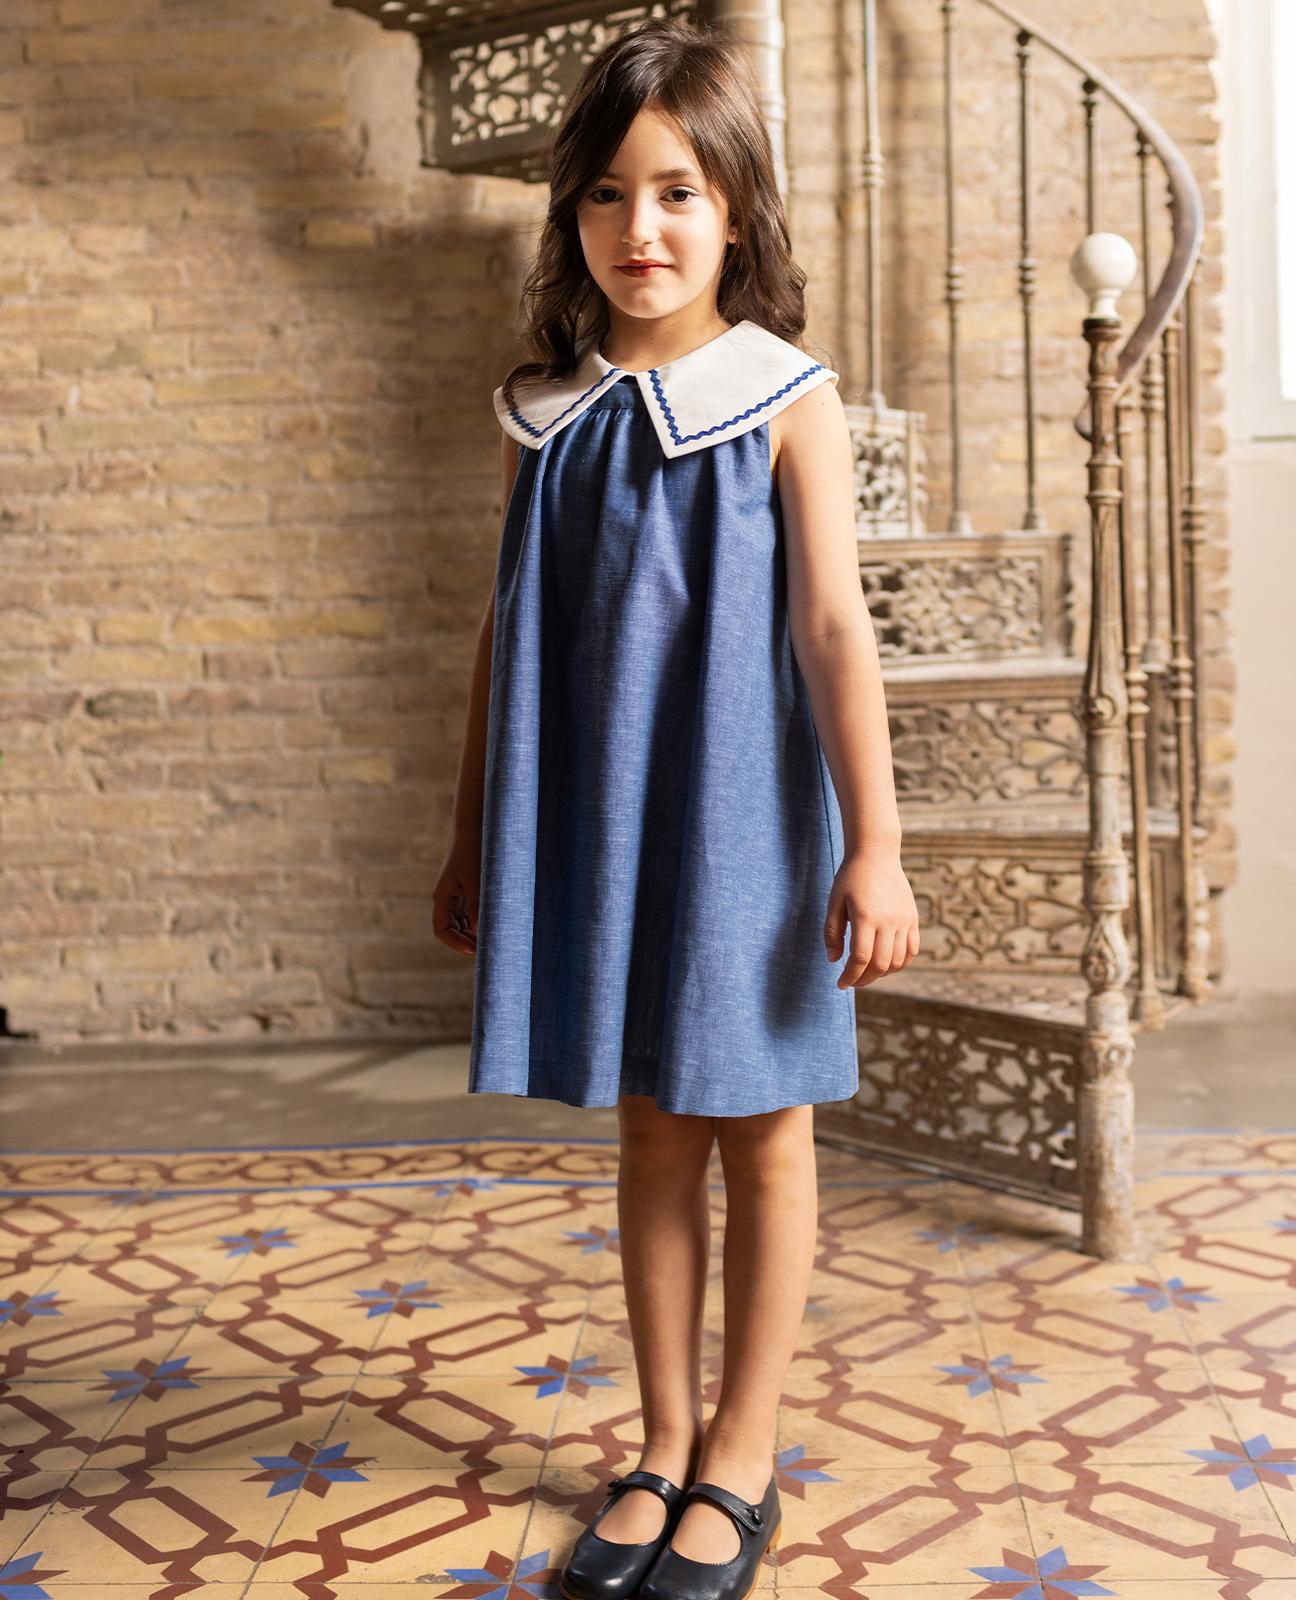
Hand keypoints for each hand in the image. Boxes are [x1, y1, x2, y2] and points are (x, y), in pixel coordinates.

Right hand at [433, 835, 480, 957]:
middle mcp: (445, 898)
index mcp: (442, 896)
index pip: (441, 929)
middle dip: (466, 941)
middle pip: (450, 929)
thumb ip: (476, 906)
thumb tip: (478, 931)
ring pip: (460, 923)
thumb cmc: (474, 851)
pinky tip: (491, 925)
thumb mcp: (476, 880)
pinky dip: (477, 922)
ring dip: (472, 933)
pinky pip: (468, 913)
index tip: (474, 951)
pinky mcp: (465, 889)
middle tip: (487, 949)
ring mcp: (455, 894)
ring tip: (491, 938)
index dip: (456, 944)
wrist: (475, 828)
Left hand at [825, 846, 919, 988]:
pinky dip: (900, 963)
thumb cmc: (851, 877)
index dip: (850, 976)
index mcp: (865, 917)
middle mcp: (888, 921)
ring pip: (898, 961)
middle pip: (880, 964)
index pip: (860, 959)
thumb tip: (833, 960)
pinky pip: (912, 950)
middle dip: (865, 979)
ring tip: (868, 973)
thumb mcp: (835, 902)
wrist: (877, 853)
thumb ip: (832, 932)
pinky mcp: (912, 918)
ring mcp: (904, 920)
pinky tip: (886, 964)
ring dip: (882, 973)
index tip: (841, 983)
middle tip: (852, 981)